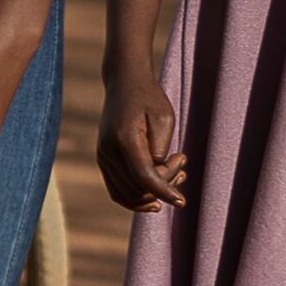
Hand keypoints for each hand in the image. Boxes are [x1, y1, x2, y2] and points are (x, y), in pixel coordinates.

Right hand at [98, 74, 188, 212]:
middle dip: (165, 183)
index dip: (164, 191)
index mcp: (124, 138)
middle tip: (182, 161)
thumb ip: (160, 150)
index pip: (144, 176)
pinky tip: (156, 196)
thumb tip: (158, 178)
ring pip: (128, 194)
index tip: (181, 201)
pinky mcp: (104, 161)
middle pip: (138, 186)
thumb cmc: (148, 98)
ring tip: (178, 174)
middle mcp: (108, 151)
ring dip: (153, 193)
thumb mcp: (164, 119)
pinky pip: (118, 191)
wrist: (124, 83)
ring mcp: (103, 158)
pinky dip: (137, 198)